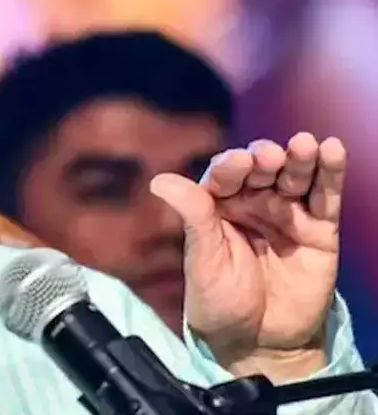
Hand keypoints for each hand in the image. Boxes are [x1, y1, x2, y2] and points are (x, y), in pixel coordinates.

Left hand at [149, 133, 344, 380]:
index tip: (238, 162)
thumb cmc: (220, 302)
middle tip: (269, 157)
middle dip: (266, 158)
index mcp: (217, 206)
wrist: (257, 343)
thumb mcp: (203, 260)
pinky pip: (325, 197)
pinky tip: (331, 150)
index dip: (231, 166)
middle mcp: (252, 203)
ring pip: (294, 176)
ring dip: (300, 158)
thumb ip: (192, 217)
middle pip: (261, 169)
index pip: (224, 175)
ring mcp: (286, 214)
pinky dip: (330, 172)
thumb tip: (158, 180)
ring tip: (305, 145)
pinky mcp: (318, 231)